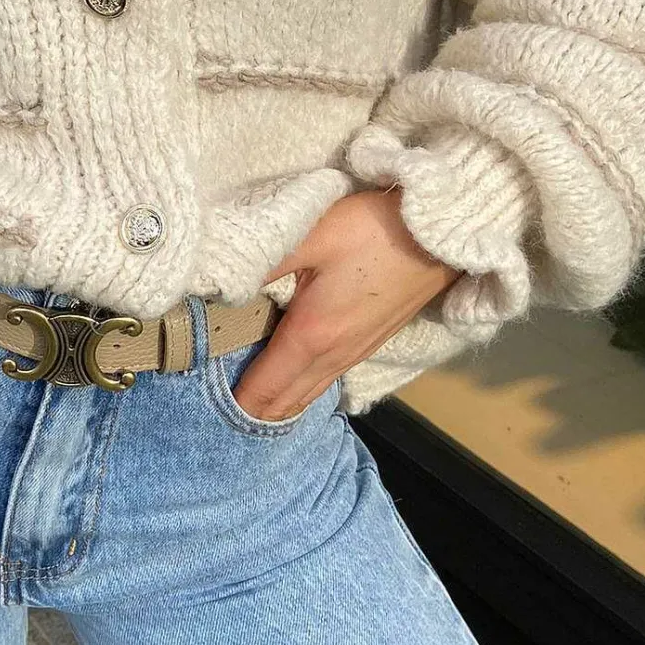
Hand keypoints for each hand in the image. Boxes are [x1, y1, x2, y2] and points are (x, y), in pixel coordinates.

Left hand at [231, 189, 459, 422]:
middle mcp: (334, 356)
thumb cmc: (373, 229)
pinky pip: (327, 380)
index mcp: (311, 337)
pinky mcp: (370, 342)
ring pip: (308, 395)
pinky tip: (289, 382)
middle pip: (284, 403)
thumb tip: (213, 285)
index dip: (232, 406)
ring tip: (244, 405)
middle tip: (214, 415)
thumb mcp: (309, 236)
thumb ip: (260, 263)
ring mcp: (357, 353)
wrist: (443, 233)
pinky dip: (301, 390)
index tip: (202, 414)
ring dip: (277, 405)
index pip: (263, 390)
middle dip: (251, 414)